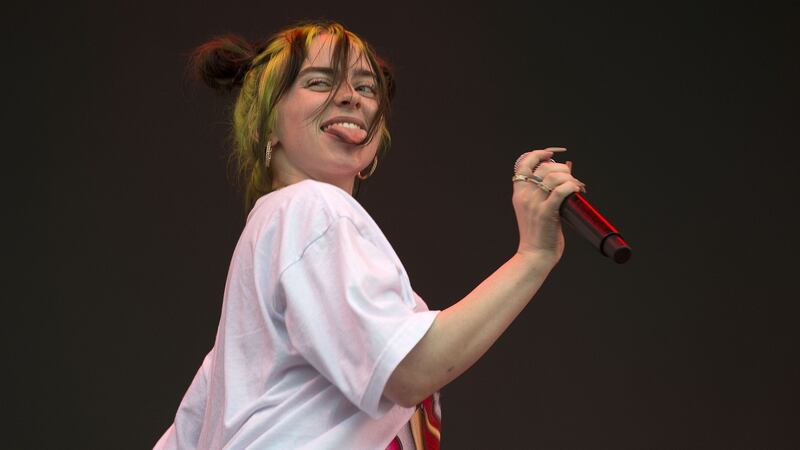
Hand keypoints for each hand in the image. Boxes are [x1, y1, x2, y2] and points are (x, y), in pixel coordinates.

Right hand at [512, 147, 585, 261]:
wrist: (534, 255)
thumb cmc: (538, 233)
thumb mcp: (534, 208)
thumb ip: (545, 190)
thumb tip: (566, 168)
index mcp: (519, 193)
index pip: (524, 163)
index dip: (539, 154)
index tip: (551, 154)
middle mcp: (524, 195)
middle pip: (544, 168)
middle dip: (562, 169)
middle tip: (571, 179)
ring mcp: (534, 204)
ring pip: (553, 177)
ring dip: (569, 178)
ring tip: (576, 186)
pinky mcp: (546, 213)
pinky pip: (560, 191)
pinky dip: (571, 187)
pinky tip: (576, 190)